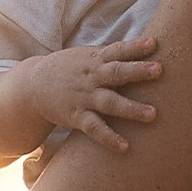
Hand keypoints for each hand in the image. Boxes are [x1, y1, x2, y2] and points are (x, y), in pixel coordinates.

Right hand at [19, 37, 161, 154]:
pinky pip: (94, 128)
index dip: (136, 46)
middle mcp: (91, 77)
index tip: (155, 43)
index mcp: (95, 59)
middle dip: (138, 71)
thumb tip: (147, 46)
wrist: (32, 85)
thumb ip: (112, 54)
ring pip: (109, 102)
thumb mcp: (87, 56)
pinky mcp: (76, 116)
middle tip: (159, 70)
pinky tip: (125, 147)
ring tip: (153, 114)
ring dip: (131, 108)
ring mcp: (84, 97)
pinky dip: (109, 137)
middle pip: (116, 72)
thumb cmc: (69, 68)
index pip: (118, 50)